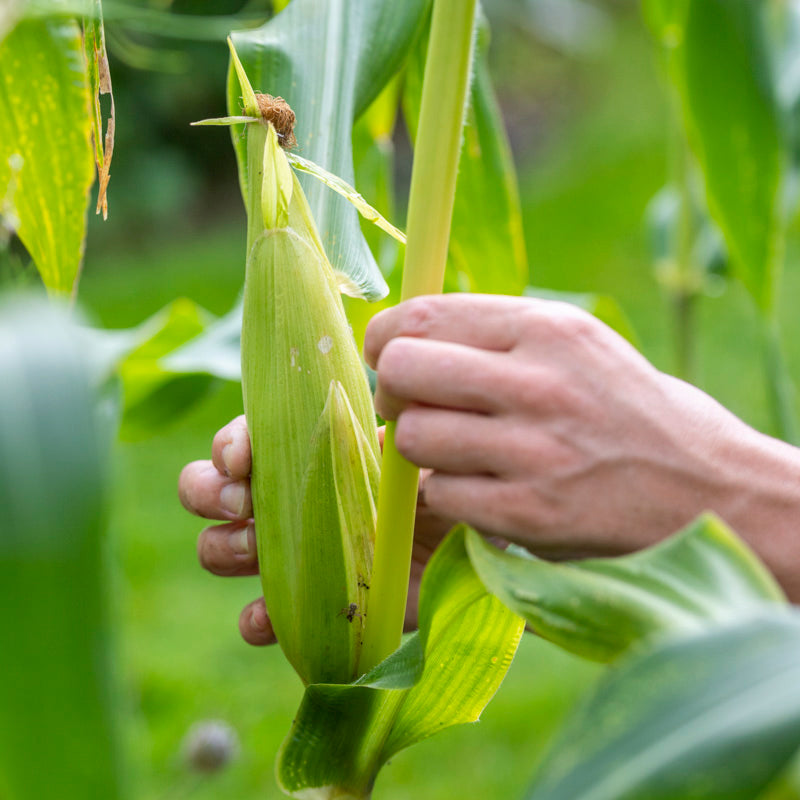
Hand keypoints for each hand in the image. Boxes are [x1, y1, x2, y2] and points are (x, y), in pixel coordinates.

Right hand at [178, 417, 453, 645]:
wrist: (459, 549)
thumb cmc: (434, 491)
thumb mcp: (413, 462)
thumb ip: (390, 446)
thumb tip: (374, 434)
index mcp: (301, 455)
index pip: (243, 441)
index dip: (229, 446)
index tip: (240, 459)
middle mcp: (281, 502)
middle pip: (206, 490)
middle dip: (209, 493)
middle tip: (241, 502)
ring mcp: (287, 556)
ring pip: (216, 548)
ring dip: (224, 548)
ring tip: (257, 549)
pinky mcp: (305, 607)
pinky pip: (255, 618)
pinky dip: (254, 619)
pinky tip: (269, 616)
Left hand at [365, 293, 799, 596]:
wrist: (705, 488)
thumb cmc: (623, 409)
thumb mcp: (574, 344)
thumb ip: (493, 334)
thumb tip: (403, 336)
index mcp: (546, 328)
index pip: (423, 315)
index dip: (385, 338)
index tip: (387, 356)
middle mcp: (537, 382)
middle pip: (404, 369)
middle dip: (391, 390)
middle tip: (408, 406)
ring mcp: (532, 451)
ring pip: (412, 437)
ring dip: (420, 449)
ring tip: (459, 453)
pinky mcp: (528, 514)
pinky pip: (439, 494)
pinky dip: (447, 495)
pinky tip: (483, 492)